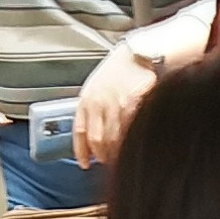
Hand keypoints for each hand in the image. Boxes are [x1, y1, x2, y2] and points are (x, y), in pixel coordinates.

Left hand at [72, 44, 159, 168]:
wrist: (139, 54)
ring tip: (122, 157)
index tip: (85, 163)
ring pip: (114, 140)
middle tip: (107, 163)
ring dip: (117, 153)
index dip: (82, 151)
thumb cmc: (120, 71)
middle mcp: (99, 104)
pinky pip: (131, 132)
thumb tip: (93, 137)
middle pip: (97, 140)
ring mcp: (116, 105)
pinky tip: (135, 145)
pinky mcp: (134, 106)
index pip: (80, 132)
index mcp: (86, 99)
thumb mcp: (97, 87)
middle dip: (102, 156)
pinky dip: (131, 142)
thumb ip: (93, 110)